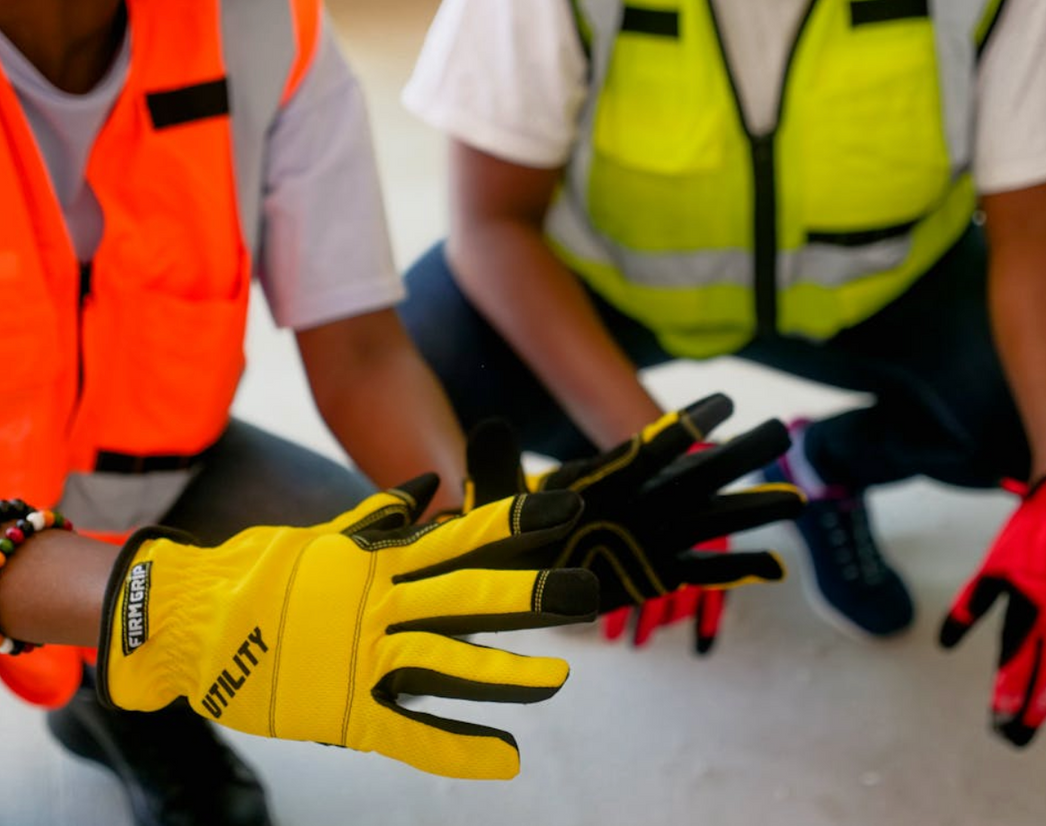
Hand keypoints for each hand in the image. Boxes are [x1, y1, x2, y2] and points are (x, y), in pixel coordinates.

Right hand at [97, 474, 598, 779]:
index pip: (458, 538)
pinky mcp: (340, 709)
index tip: (563, 511)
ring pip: (443, 663)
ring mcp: (358, 658)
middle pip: (464, 598)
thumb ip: (381, 516)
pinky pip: (407, 732)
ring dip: (502, 675)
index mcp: (375, 562)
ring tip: (558, 680)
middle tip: (583, 594)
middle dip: (526, 596)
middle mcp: (375, 604)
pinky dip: (456, 747)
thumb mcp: (324, 536)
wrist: (184, 619)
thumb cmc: (255, 574)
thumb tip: (427, 486)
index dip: (512, 525)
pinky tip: (504, 759)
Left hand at [462, 393, 804, 613]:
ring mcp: (655, 538)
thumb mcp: (499, 499)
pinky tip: (774, 569)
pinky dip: (737, 570)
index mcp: (608, 478)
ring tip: (796, 500)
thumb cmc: (511, 530)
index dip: (683, 429)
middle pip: (695, 476)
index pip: (649, 449)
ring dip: (750, 510)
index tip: (722, 404)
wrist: (518, 572)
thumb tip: (487, 426)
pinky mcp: (658, 574)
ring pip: (710, 519)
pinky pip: (703, 571)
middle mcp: (641, 502)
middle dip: (737, 457)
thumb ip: (497, 465)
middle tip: (779, 434)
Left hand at [940, 469, 1045, 746]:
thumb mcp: (992, 569)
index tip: (996, 721)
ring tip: (1037, 721)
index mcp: (1029, 613)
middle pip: (1045, 681)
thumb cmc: (1028, 537)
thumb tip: (945, 642)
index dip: (1006, 698)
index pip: (1016, 669)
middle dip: (1028, 712)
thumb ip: (969, 607)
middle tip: (1015, 738)